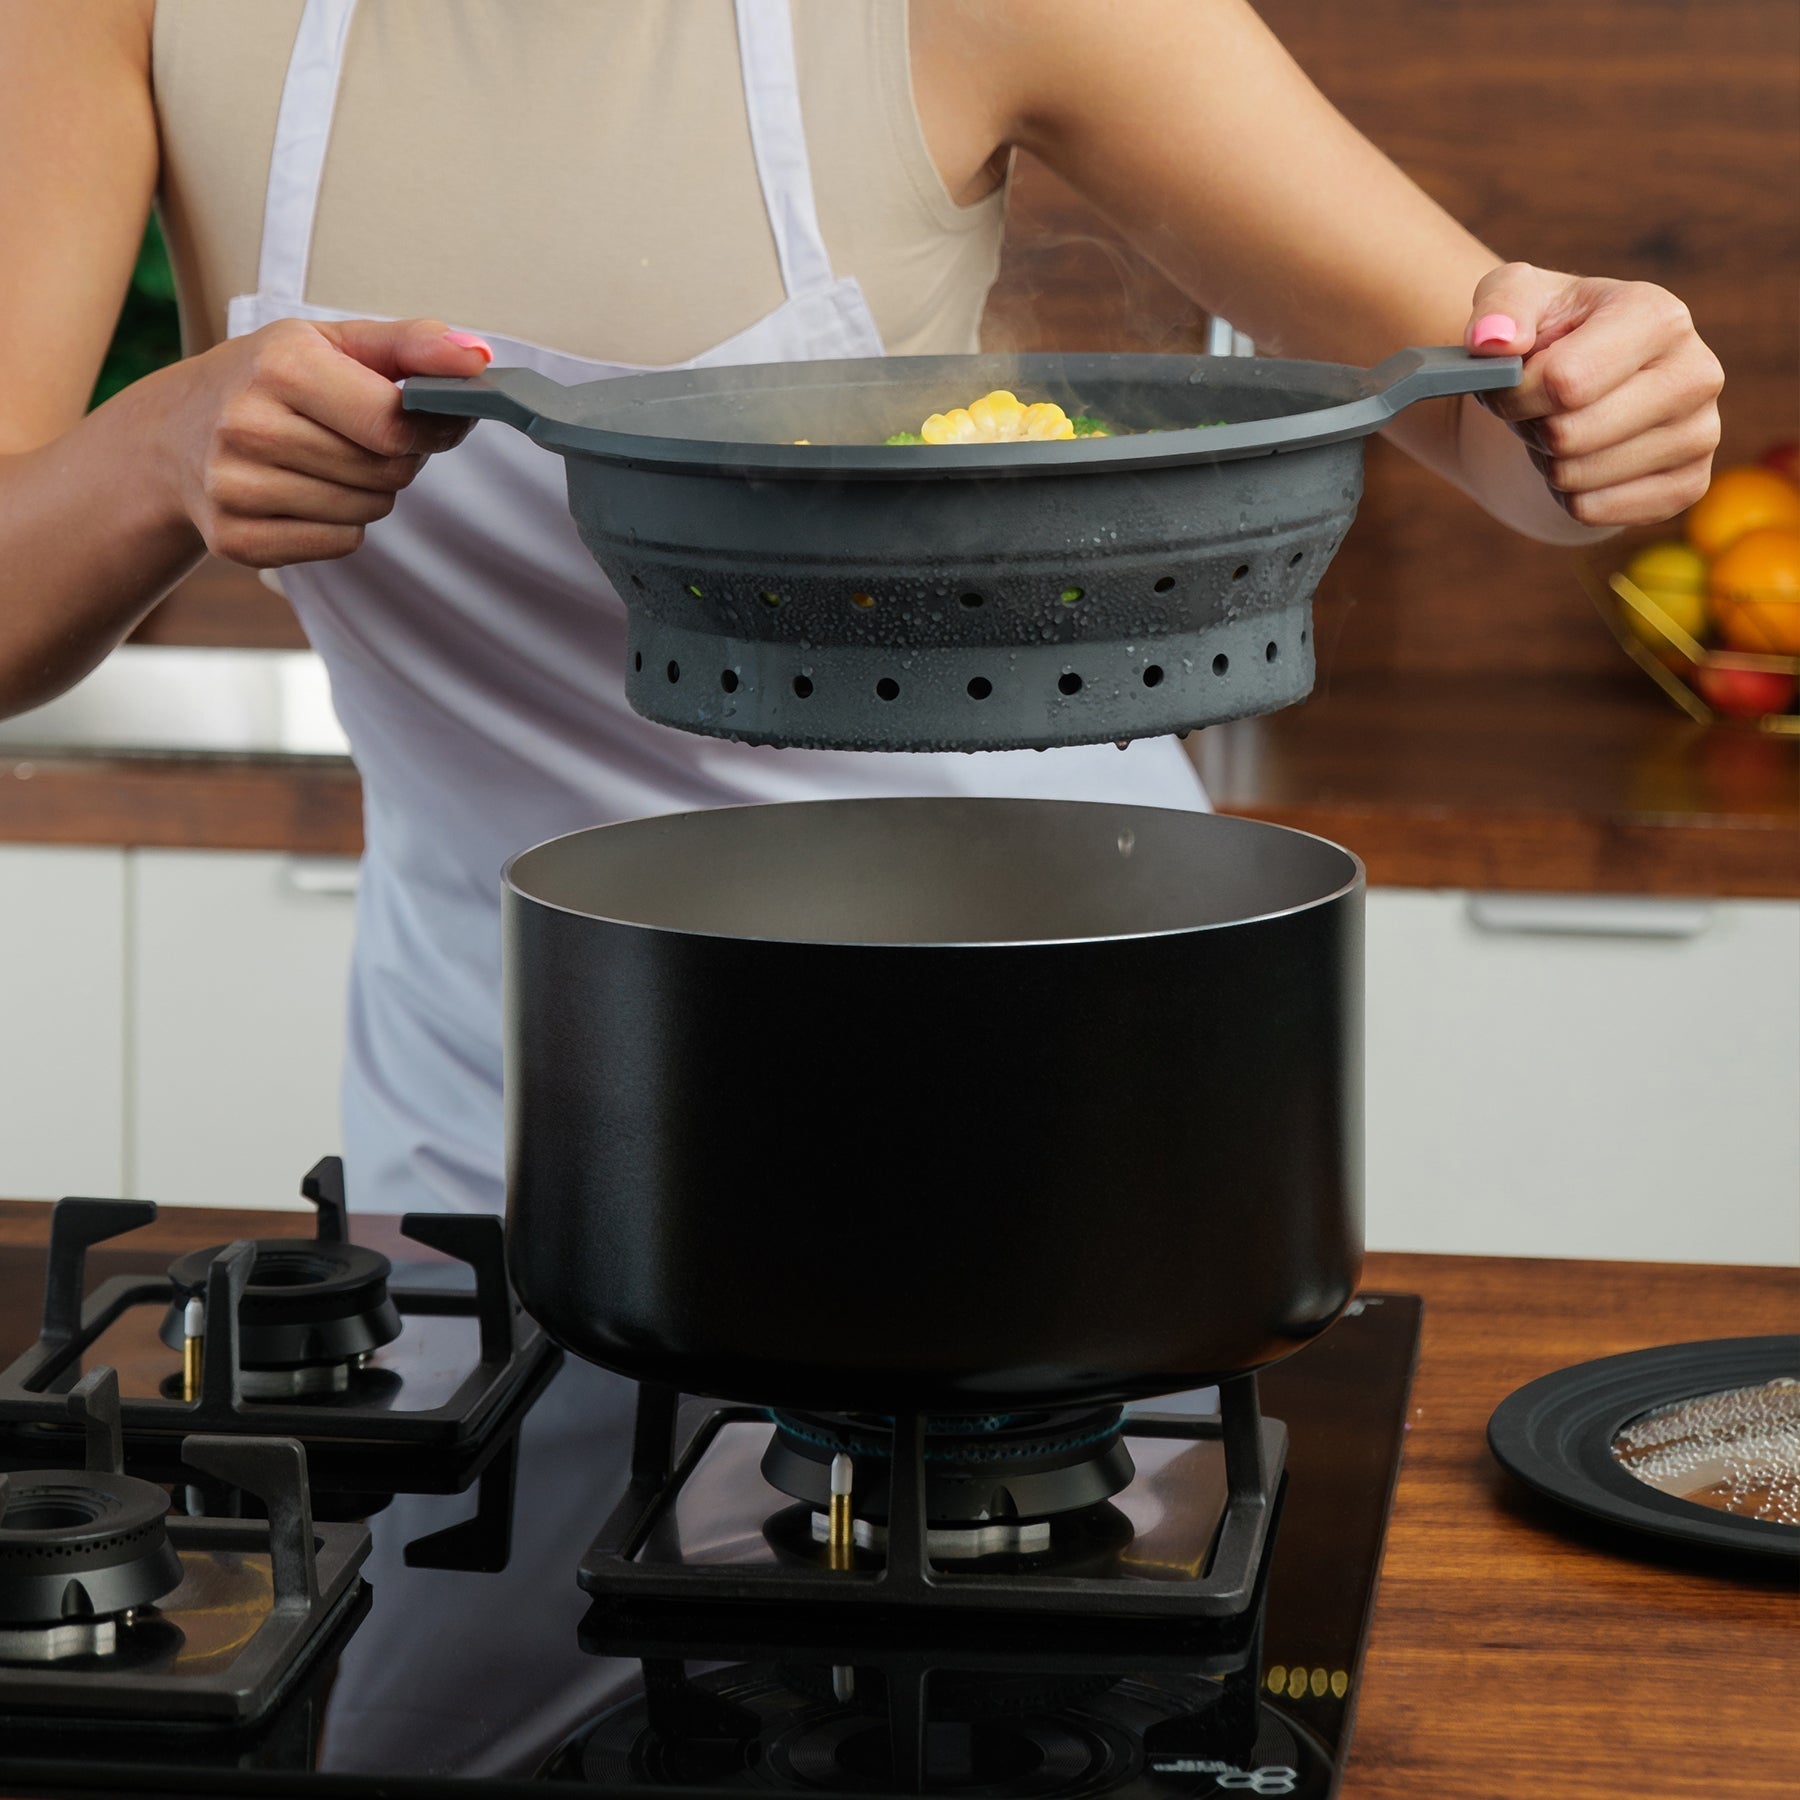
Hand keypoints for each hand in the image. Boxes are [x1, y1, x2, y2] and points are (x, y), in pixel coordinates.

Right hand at [147, 318, 492, 567]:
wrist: (171, 435)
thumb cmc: (269, 380)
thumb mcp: (333, 342)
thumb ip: (412, 345)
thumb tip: (477, 357)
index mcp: (279, 367)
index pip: (393, 423)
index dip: (434, 429)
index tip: (440, 420)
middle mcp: (248, 427)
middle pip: (387, 472)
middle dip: (398, 457)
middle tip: (366, 436)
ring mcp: (235, 488)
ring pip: (369, 512)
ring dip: (371, 491)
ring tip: (330, 460)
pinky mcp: (236, 540)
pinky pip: (341, 543)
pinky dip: (342, 524)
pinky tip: (305, 492)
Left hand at [1464, 264, 1722, 528]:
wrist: (1584, 385)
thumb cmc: (1551, 335)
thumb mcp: (1517, 296)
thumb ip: (1499, 307)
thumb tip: (1492, 342)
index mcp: (1660, 317)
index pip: (1565, 382)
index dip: (1515, 394)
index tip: (1511, 383)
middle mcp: (1696, 374)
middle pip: (1568, 436)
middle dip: (1531, 427)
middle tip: (1538, 408)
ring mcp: (1701, 434)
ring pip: (1576, 478)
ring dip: (1547, 461)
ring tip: (1562, 427)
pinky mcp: (1689, 485)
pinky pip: (1591, 511)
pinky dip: (1567, 494)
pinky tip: (1583, 458)